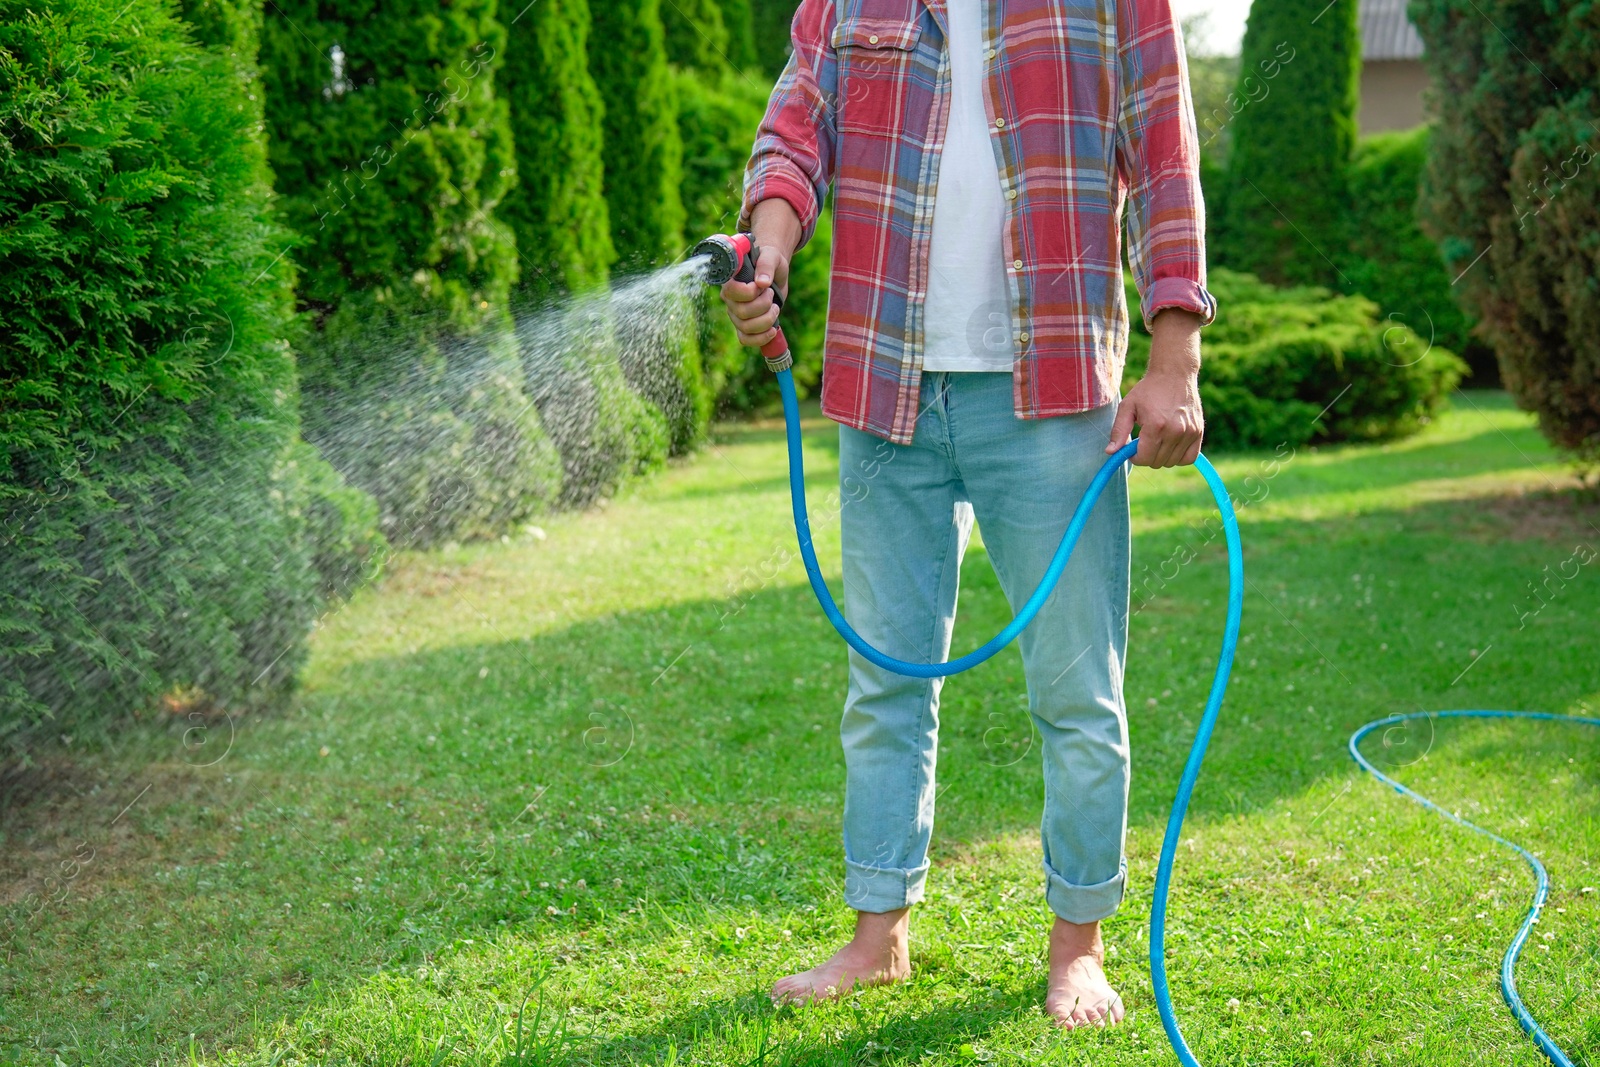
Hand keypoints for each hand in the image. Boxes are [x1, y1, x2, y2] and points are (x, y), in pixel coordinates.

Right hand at [721, 198, 800, 347]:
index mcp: (731, 281)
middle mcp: (730, 300)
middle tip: (771, 293)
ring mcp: (736, 315)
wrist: (775, 272)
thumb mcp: (771, 257)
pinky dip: (761, 338)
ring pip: (746, 328)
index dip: (750, 292)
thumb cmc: (770, 261)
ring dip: (767, 319)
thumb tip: (762, 282)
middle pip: (742, 313)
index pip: (731, 292)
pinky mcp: (744, 326)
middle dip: (764, 305)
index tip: (762, 285)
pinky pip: (746, 340)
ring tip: (775, 307)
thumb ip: (766, 265)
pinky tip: (773, 329)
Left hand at [1106, 308, 1203, 467]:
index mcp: (1156, 426)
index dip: (1134, 457)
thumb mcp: (1127, 406)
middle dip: (1147, 456)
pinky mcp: (1198, 432)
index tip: (1133, 447)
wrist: (1175, 373)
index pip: (1144, 459)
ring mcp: (1189, 432)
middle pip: (1157, 462)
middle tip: (1144, 440)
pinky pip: (1189, 458)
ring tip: (1157, 439)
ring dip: (1161, 456)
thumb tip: (1110, 452)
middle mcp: (1175, 431)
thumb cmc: (1148, 390)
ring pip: (1172, 462)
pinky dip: (1178, 457)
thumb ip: (1118, 431)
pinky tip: (1170, 446)